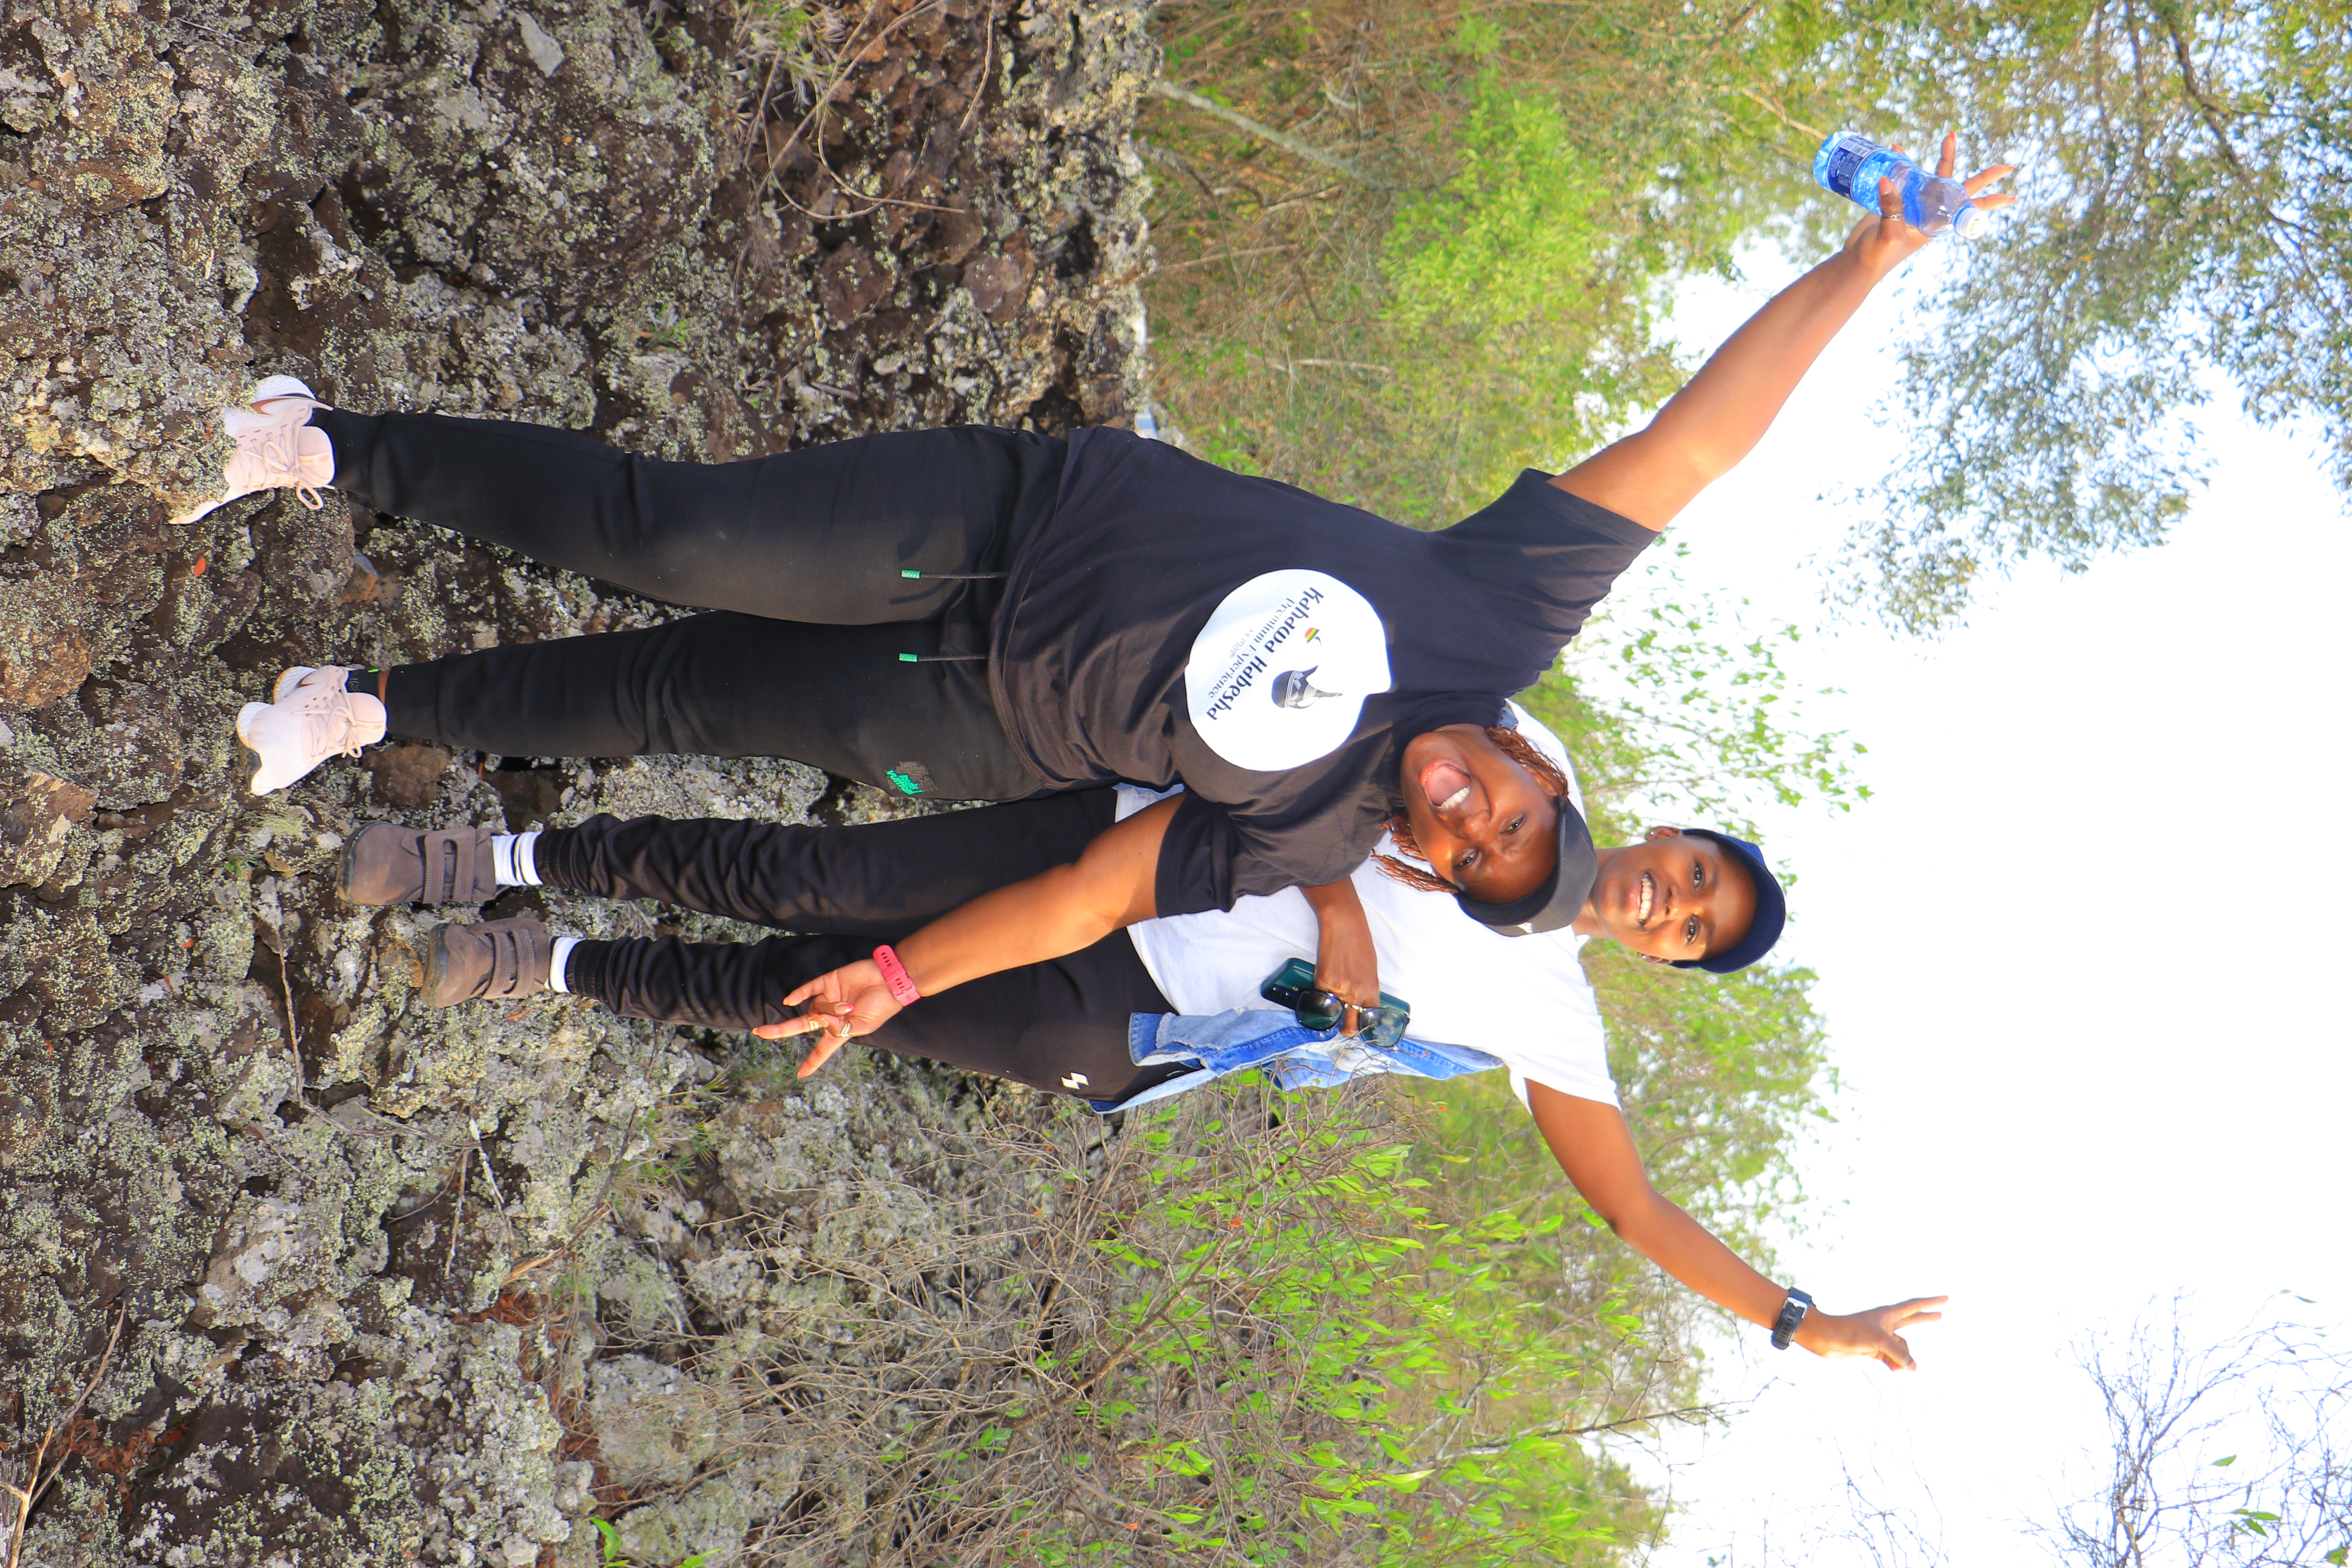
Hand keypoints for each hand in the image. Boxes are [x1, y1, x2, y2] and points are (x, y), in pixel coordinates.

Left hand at [751, 959, 903, 1078]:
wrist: (890, 981)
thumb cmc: (881, 1007)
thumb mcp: (862, 1027)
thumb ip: (840, 1028)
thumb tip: (820, 1020)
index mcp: (840, 1031)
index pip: (822, 1049)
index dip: (812, 1062)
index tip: (800, 1075)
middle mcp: (830, 1015)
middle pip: (801, 1025)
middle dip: (779, 1030)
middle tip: (759, 1032)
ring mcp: (829, 997)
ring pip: (815, 1007)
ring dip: (830, 1009)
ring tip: (849, 1006)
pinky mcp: (829, 981)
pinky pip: (809, 988)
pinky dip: (799, 994)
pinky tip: (790, 1000)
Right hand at [1309, 891, 1380, 1038]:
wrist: (1344, 925)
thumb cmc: (1360, 942)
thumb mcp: (1370, 969)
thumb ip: (1365, 987)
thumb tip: (1358, 1000)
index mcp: (1371, 990)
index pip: (1369, 1018)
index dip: (1363, 1026)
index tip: (1359, 1027)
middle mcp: (1356, 994)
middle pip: (1350, 1026)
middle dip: (1346, 1031)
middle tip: (1343, 1028)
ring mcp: (1338, 989)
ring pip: (1333, 1016)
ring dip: (1331, 1017)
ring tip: (1330, 1012)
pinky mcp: (1322, 982)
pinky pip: (1319, 1000)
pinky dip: (1319, 1000)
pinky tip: (1321, 994)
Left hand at [1793, 1294, 1947, 1370]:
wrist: (1824, 1338)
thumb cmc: (1850, 1332)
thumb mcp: (1879, 1341)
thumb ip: (1899, 1353)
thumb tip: (1913, 1367)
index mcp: (1888, 1314)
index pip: (1914, 1306)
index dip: (1931, 1303)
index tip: (1946, 1298)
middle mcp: (1884, 1323)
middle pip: (1910, 1321)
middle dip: (1925, 1320)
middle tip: (1941, 1315)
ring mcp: (1877, 1336)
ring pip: (1900, 1347)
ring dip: (1903, 1358)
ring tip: (1899, 1367)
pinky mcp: (1870, 1348)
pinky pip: (1890, 1357)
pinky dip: (1893, 1364)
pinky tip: (1893, 1370)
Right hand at [1842, 131, 2015, 277]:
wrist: (1857, 262)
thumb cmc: (1879, 256)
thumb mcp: (1889, 232)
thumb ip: (1890, 206)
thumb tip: (1886, 178)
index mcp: (1937, 223)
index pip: (1970, 209)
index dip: (1990, 201)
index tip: (2012, 196)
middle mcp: (1931, 213)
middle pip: (1961, 189)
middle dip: (1982, 177)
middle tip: (2006, 166)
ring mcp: (1916, 206)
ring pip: (1936, 178)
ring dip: (1942, 158)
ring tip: (1949, 136)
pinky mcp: (1897, 202)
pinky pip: (1906, 178)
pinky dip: (1902, 163)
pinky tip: (1895, 150)